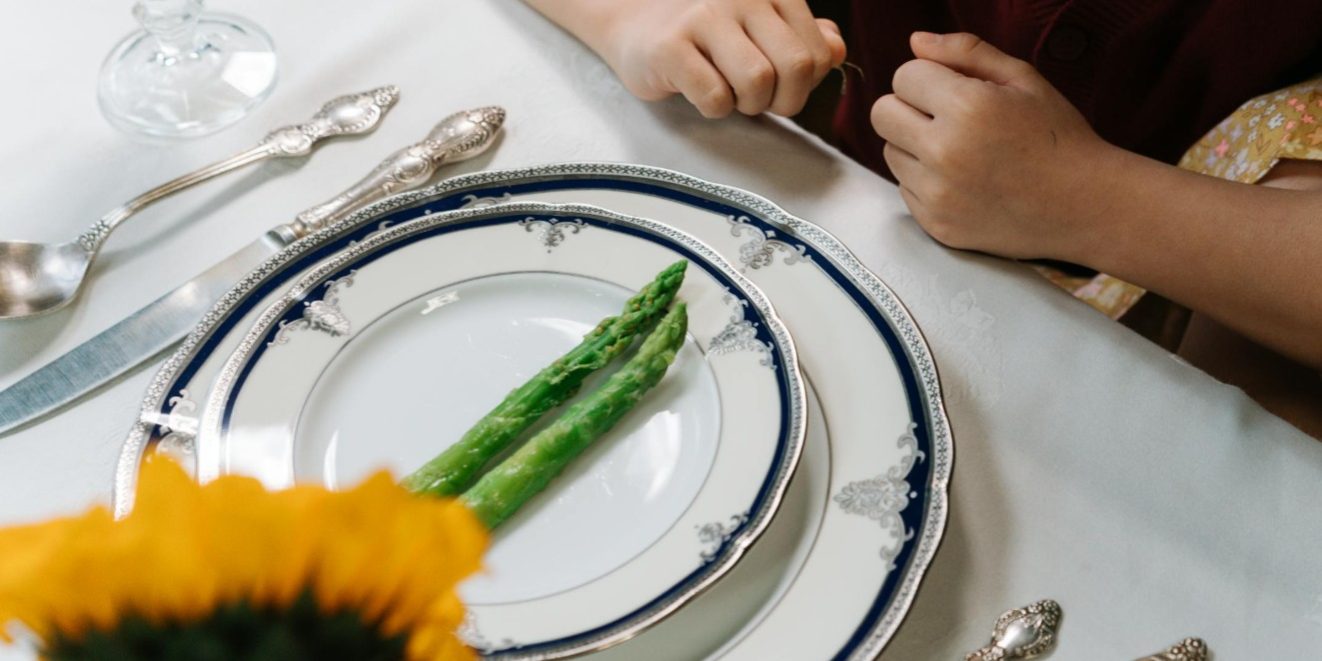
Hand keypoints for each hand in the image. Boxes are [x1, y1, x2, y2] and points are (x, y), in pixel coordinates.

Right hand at [589, 0, 846, 117]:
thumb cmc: (707, 35)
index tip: (778, 86)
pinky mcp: (670, 47)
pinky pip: (714, 97)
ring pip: (757, 82)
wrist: (634, 25)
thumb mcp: (761, 29)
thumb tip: (836, 50)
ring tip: (728, 95)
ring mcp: (703, 17)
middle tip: (757, 101)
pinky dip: (713, 110)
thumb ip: (804, 38)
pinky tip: (698, 93)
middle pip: (795, 66)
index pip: (819, 52)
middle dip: (783, 100)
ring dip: (747, 105)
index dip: (805, 85)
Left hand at [871, 32, 1120, 260]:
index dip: (928, 78)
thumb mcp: (1022, 79)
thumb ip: (966, 52)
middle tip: (946, 117)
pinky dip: (925, 181)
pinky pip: (904, 189)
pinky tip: (964, 180)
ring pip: (889, 152)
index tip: (954, 90)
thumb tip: (916, 41)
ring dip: (914, 146)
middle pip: (882, 113)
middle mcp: (944, 152)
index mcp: (967, 107)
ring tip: (960, 151)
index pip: (904, 76)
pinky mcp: (935, 224)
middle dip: (909, 107)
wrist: (1084, 206)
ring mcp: (937, 193)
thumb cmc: (1057, 137)